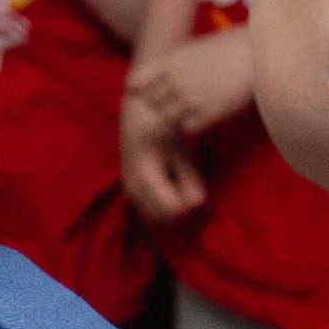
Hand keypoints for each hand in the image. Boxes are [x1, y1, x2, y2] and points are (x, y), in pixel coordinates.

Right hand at [121, 87, 205, 219]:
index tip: (199, 194)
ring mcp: (128, 187)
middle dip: (179, 211)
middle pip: (160, 216)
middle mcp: (132, 185)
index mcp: (145, 175)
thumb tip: (200, 203)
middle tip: (193, 192)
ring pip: (152, 214)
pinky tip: (173, 187)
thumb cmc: (163, 127)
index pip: (169, 207)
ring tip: (184, 188)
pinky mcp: (129, 187)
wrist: (138, 113)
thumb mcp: (180, 151)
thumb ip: (189, 177)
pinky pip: (147, 207)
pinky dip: (162, 205)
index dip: (187, 207)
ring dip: (170, 209)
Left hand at [126, 26, 254, 137]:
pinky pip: (188, 127)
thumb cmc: (231, 46)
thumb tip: (165, 78)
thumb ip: (177, 64)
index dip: (138, 89)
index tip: (140, 93)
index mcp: (171, 60)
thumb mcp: (196, 48)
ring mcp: (191, 98)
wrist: (257, 52)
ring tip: (185, 111)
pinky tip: (202, 115)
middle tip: (167, 106)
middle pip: (151, 102)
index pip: (138, 80)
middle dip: (158, 104)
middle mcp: (176, 80)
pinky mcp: (209, 113)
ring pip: (166, 118)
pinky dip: (192, 123)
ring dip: (173, 116)